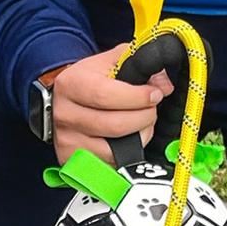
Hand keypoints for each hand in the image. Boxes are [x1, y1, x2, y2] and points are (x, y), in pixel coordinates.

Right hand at [48, 45, 173, 165]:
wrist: (62, 101)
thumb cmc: (89, 81)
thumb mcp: (110, 62)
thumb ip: (139, 64)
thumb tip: (163, 85)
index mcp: (71, 84)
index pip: (106, 95)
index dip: (137, 97)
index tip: (154, 95)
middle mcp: (65, 114)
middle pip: (115, 125)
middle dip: (144, 118)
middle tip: (151, 109)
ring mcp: (68, 141)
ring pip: (115, 149)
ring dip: (140, 136)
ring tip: (142, 123)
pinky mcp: (72, 161)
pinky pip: (111, 163)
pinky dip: (128, 152)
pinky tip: (129, 138)